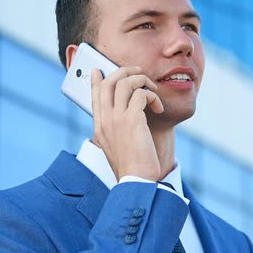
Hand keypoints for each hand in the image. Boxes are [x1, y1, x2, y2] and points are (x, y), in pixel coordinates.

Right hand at [90, 66, 163, 180]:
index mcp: (100, 127)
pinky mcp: (131, 120)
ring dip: (142, 81)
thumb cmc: (132, 167)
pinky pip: (141, 94)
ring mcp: (116, 119)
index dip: (97, 80)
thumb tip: (126, 118)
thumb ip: (116, 131)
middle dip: (125, 72)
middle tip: (139, 73)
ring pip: (124, 83)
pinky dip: (152, 96)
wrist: (136, 181)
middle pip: (109, 82)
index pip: (95, 95)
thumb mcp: (117, 147)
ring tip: (152, 91)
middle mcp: (105, 120)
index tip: (98, 70)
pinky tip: (158, 109)